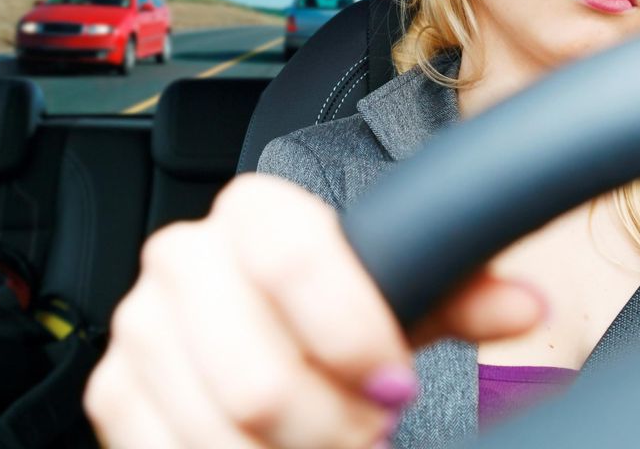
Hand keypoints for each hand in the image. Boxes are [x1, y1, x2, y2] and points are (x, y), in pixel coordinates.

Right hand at [84, 173, 543, 448]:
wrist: (251, 331)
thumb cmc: (329, 311)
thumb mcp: (391, 297)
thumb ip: (456, 294)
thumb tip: (526, 303)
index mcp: (252, 214)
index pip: (293, 258)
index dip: (352, 331)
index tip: (396, 382)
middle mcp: (183, 258)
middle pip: (257, 376)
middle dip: (330, 426)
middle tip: (371, 429)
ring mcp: (140, 328)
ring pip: (219, 430)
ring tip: (332, 444)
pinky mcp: (112, 391)